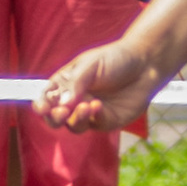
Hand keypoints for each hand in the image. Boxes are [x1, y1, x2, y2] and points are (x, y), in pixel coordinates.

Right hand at [40, 37, 166, 133]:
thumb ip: (75, 84)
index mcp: (64, 84)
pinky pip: (95, 125)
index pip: (45, 99)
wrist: (146, 64)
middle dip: (53, 118)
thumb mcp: (90, 65)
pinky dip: (94, 117)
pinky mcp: (106, 121)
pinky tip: (98, 106)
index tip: (43, 107)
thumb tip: (62, 104)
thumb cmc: (115, 59)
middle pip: (54, 119)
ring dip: (76, 119)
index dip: (41, 105)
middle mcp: (74, 101)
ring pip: (73, 126)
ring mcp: (90, 113)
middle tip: (61, 112)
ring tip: (86, 106)